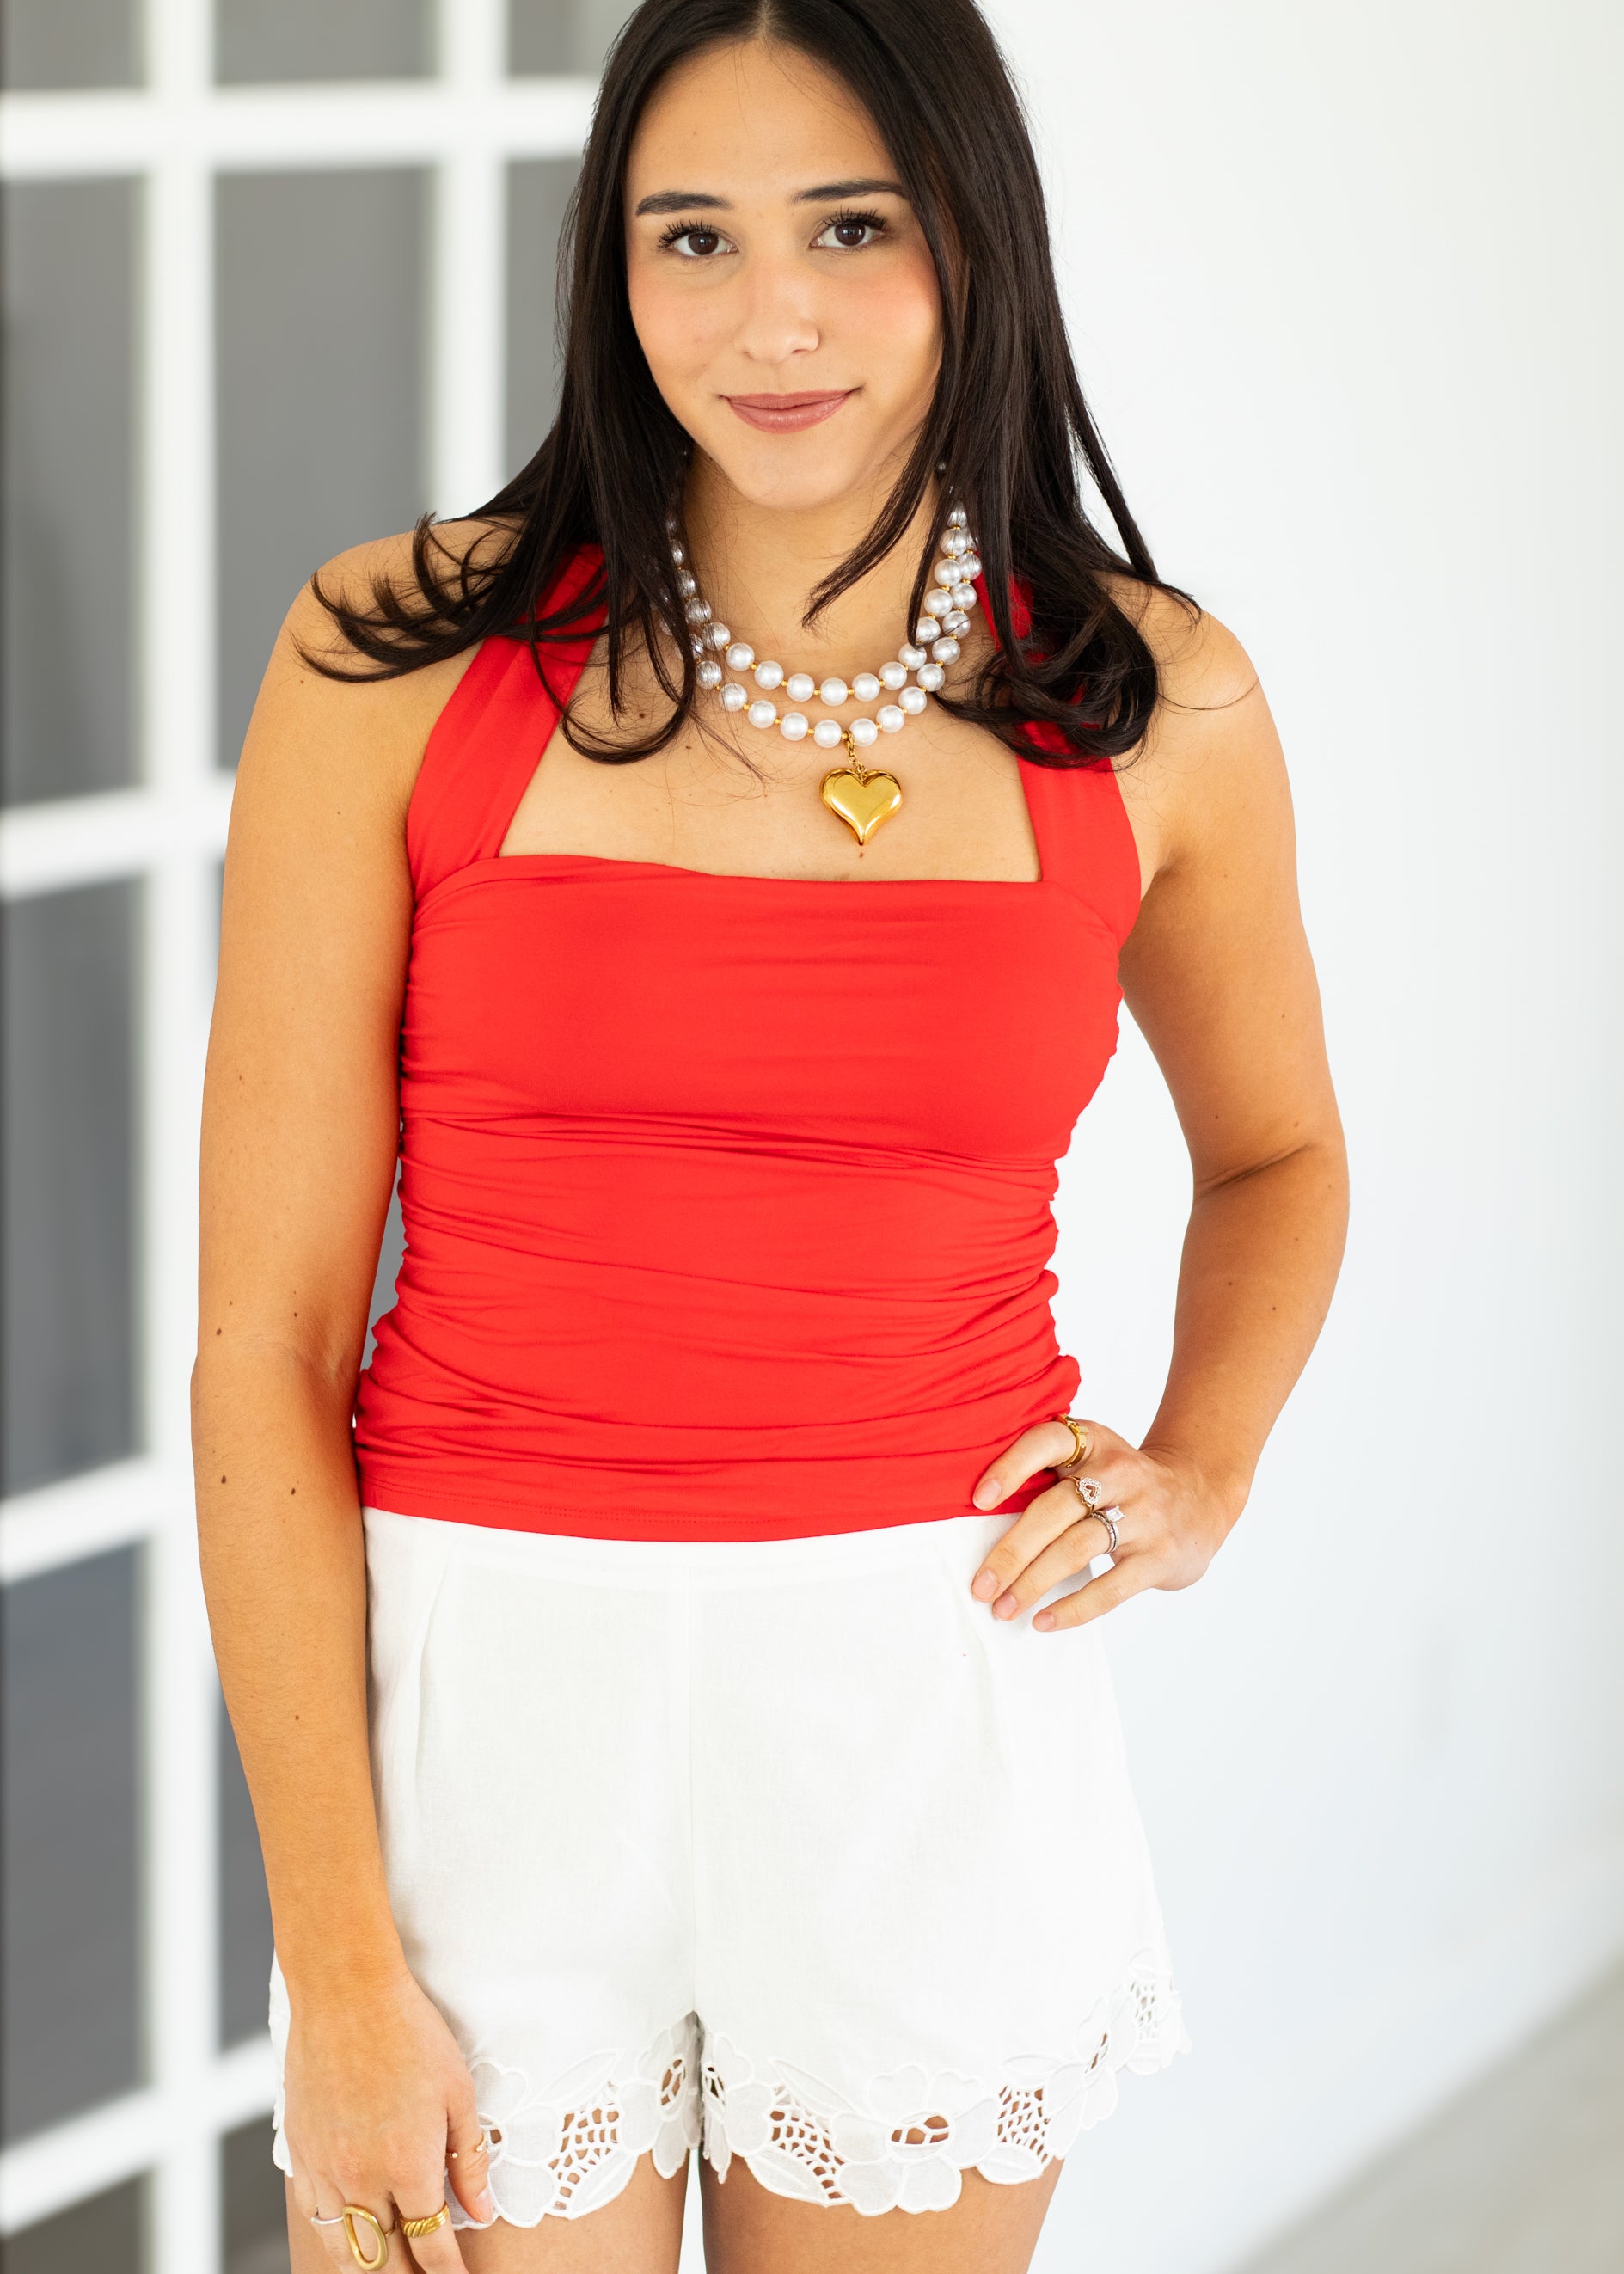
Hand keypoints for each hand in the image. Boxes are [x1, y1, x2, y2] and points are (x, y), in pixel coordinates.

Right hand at [284, 1962, 494, 2266]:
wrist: (347, 1993)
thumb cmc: (410, 2033)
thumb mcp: (458, 2092)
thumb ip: (469, 2159)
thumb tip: (481, 2212)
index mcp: (408, 2168)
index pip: (431, 2247)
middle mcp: (363, 2180)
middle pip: (383, 2262)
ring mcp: (325, 2170)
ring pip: (343, 2250)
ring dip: (369, 2267)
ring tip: (389, 2269)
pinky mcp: (299, 2153)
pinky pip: (314, 2215)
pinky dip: (333, 2235)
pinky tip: (347, 2234)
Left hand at [968, 1418, 1233, 1631]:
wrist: (1202, 1494)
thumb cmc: (1125, 1482)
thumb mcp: (1095, 1457)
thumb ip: (1051, 1474)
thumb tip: (979, 1519)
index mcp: (1094, 1442)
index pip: (1047, 1442)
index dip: (1011, 1466)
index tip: (978, 1500)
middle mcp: (1118, 1472)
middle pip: (1054, 1510)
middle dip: (1011, 1552)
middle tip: (980, 1586)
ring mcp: (1142, 1515)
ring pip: (1076, 1549)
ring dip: (1032, 1583)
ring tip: (1003, 1608)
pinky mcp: (1158, 1555)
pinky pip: (1108, 1588)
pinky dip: (1072, 1608)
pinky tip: (1043, 1621)